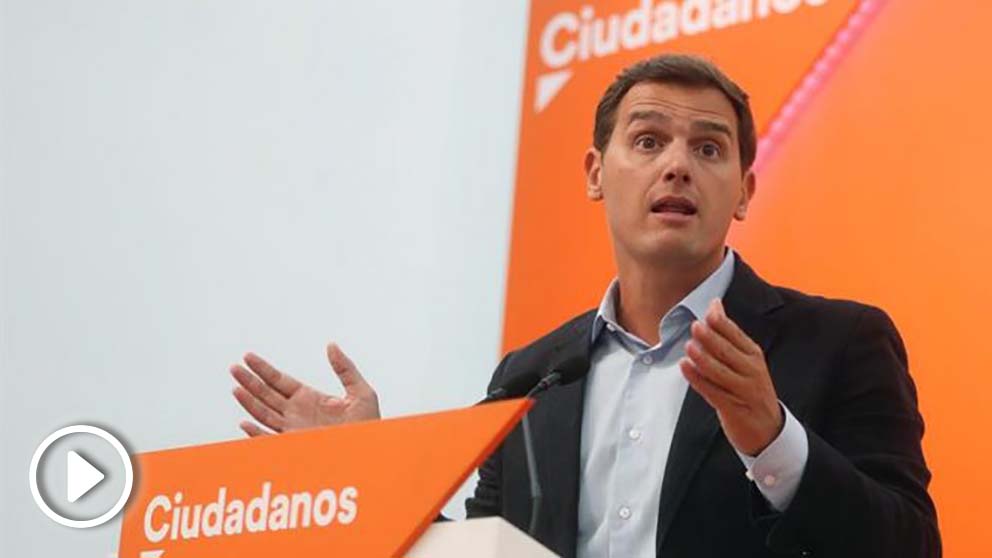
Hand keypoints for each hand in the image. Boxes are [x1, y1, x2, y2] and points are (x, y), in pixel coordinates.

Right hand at [229, 343, 380, 436]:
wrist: (369, 453)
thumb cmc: (368, 425)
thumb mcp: (360, 392)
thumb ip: (345, 368)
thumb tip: (331, 346)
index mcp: (310, 398)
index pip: (280, 380)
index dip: (263, 369)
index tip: (248, 357)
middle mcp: (297, 413)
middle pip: (267, 394)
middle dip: (250, 381)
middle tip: (234, 367)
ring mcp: (293, 430)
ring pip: (264, 414)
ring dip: (249, 401)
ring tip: (236, 387)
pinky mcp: (294, 447)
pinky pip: (270, 441)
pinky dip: (256, 433)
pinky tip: (245, 423)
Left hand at [679, 299, 782, 455]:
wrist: (768, 429)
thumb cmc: (751, 388)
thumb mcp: (746, 360)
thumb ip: (729, 334)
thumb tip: (715, 305)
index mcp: (753, 356)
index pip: (736, 335)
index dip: (721, 323)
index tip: (708, 312)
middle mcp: (750, 371)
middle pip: (727, 351)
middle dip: (710, 338)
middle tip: (695, 326)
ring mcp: (742, 390)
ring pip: (719, 371)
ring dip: (702, 358)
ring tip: (688, 346)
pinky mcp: (731, 408)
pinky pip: (711, 391)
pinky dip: (697, 378)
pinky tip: (685, 367)